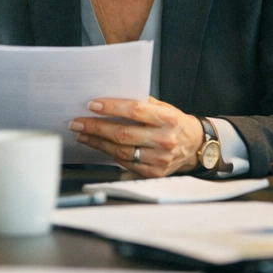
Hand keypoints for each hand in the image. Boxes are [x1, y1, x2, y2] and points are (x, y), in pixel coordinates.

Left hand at [69, 97, 204, 176]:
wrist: (194, 146)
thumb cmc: (175, 123)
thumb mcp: (164, 108)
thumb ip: (142, 104)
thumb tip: (110, 99)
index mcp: (168, 118)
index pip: (135, 110)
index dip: (111, 107)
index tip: (92, 105)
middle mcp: (165, 139)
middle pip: (123, 133)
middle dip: (96, 127)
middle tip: (78, 122)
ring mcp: (160, 159)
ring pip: (121, 151)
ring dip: (98, 142)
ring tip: (83, 134)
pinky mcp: (154, 172)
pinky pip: (126, 163)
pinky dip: (109, 154)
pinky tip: (99, 145)